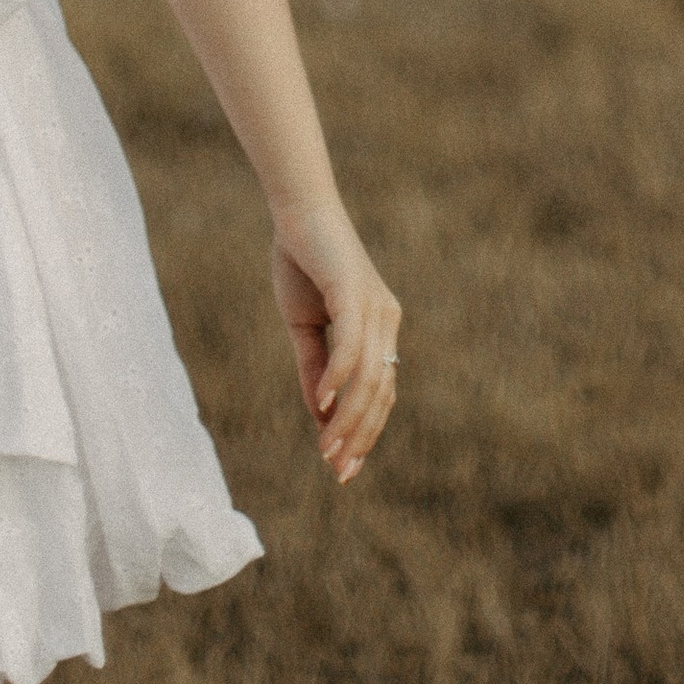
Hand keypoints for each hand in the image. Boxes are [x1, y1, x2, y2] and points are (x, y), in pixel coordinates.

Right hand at [271, 200, 399, 487]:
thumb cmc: (303, 264)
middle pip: (381, 393)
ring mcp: (375, 306)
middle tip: (338, 471)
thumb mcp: (305, 327)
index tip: (343, 466)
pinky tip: (323, 405)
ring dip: (350, 419)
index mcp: (380, 328)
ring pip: (370, 378)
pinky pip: (352, 346)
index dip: (364, 432)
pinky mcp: (354, 292)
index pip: (381, 393)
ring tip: (329, 450)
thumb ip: (315, 369)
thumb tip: (321, 415)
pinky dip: (339, 378)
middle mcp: (386, 320)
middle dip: (361, 437)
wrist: (297, 211)